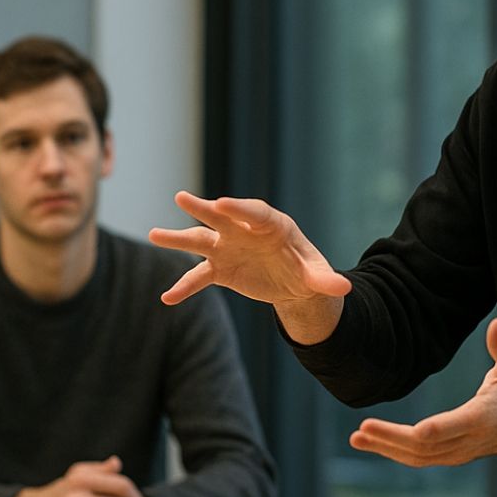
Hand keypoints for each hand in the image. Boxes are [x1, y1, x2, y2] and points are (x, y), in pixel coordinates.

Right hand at [149, 192, 350, 341]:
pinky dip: (184, 287)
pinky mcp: (220, 269)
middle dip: (202, 208)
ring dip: (177, 238)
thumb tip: (343, 289)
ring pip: (200, 240)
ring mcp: (228, 248)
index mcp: (271, 224)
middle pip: (221, 217)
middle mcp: (243, 231)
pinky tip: (167, 299)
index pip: (253, 212)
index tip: (220, 203)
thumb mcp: (317, 275)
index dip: (238, 208)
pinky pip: (198, 277)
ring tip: (153, 234)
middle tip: (182, 197)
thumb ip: (326, 281)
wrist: (292, 282)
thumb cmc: (306, 269)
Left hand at [348, 318, 496, 466]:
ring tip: (357, 439)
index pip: (458, 425)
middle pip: (428, 445)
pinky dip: (395, 453)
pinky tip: (373, 442)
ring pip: (420, 456)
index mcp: (486, 417)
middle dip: (393, 439)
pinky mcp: (454, 454)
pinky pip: (421, 458)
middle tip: (362, 429)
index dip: (437, 428)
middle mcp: (471, 440)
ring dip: (387, 448)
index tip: (414, 429)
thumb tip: (496, 324)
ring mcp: (462, 452)